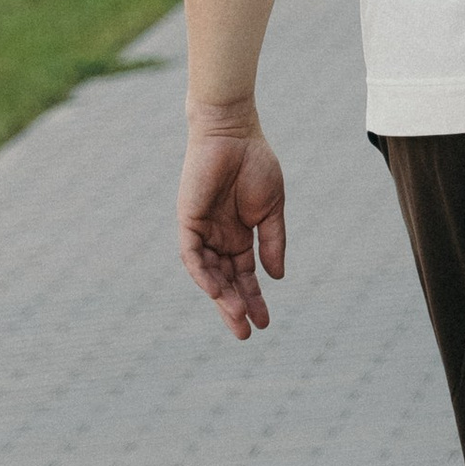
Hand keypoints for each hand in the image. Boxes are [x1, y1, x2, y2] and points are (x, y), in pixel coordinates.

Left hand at [179, 119, 287, 338]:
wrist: (233, 132)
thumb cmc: (255, 163)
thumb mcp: (272, 208)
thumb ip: (273, 241)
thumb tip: (276, 277)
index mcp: (240, 235)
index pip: (244, 275)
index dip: (254, 298)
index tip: (265, 323)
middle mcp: (219, 238)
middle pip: (225, 281)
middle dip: (235, 307)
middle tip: (245, 333)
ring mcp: (202, 231)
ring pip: (209, 273)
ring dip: (221, 297)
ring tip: (236, 317)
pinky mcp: (188, 221)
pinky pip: (192, 254)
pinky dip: (202, 273)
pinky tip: (215, 291)